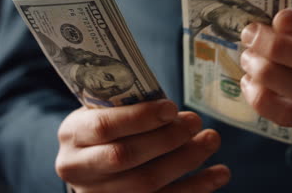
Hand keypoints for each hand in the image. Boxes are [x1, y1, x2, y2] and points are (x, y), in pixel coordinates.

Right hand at [55, 99, 229, 192]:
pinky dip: (194, 188)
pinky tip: (218, 174)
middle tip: (195, 122)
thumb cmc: (104, 128)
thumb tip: (173, 111)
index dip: (140, 118)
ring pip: (146, 184)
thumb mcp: (103, 110)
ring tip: (211, 140)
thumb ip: (128, 107)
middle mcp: (80, 169)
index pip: (104, 127)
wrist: (88, 162)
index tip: (171, 108)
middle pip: (125, 157)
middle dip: (166, 139)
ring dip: (185, 162)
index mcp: (73, 135)